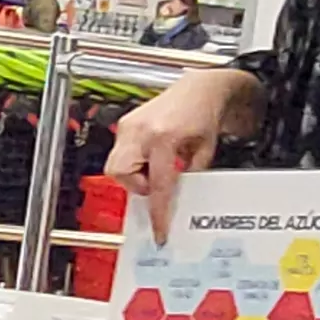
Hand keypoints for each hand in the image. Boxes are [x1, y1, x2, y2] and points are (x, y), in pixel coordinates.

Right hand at [102, 68, 263, 240]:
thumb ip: (189, 177)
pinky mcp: (126, 123)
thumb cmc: (204, 114)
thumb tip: (177, 200)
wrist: (201, 89)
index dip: (157, 212)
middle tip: (155, 182)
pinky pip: (120, 152)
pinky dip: (132, 161)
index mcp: (163, 137)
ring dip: (133, 173)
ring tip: (155, 166)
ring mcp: (130, 125)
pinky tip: (151, 156)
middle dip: (136, 185)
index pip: (156, 185)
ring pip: (115, 164)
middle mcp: (141, 130)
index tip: (159, 230)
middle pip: (120, 173)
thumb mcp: (204, 152)